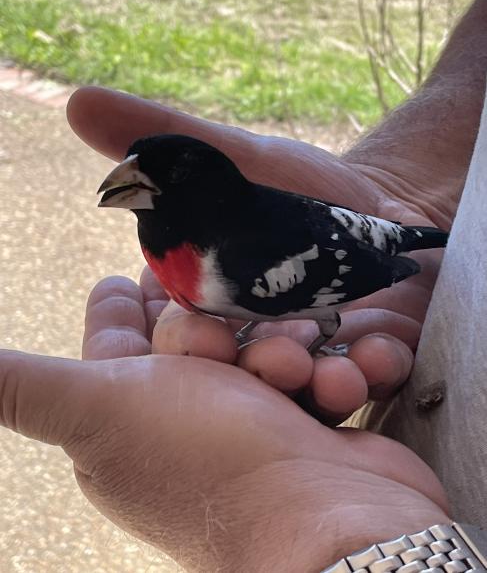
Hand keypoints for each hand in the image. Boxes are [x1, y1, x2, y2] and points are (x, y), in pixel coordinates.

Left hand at [0, 276, 449, 571]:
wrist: (332, 523)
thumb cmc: (209, 460)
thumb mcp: (98, 410)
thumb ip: (23, 386)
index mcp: (125, 413)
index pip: (118, 334)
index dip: (129, 302)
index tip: (148, 276)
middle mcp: (183, 418)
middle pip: (195, 328)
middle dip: (218, 326)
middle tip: (234, 343)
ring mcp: (249, 420)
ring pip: (259, 341)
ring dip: (284, 346)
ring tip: (296, 371)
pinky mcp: (307, 421)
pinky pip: (314, 367)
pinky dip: (330, 369)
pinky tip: (342, 383)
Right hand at [67, 86, 449, 421]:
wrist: (393, 203)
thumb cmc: (301, 186)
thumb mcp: (237, 158)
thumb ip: (163, 137)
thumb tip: (76, 100)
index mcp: (210, 303)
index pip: (178, 335)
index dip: (181, 342)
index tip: (193, 335)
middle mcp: (254, 344)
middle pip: (244, 375)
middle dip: (252, 368)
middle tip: (276, 358)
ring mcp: (314, 359)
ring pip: (306, 388)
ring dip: (318, 383)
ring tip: (336, 369)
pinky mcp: (365, 360)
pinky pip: (367, 377)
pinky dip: (373, 368)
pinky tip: (381, 352)